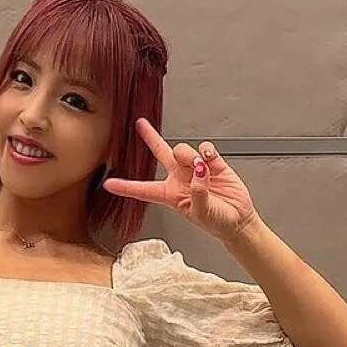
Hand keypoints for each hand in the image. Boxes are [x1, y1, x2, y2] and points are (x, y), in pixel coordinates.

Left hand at [102, 118, 259, 240]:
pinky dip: (207, 152)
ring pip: (183, 149)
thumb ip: (198, 192)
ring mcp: (195, 168)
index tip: (108, 184)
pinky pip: (204, 148)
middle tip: (140, 124)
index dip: (126, 187)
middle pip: (160, 153)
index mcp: (170, 195)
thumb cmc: (217, 222)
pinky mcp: (212, 161)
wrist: (238, 219)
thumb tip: (199, 170)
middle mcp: (180, 178)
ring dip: (190, 156)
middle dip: (150, 137)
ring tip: (202, 170)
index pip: (144, 189)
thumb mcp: (202, 213)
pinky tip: (211, 162)